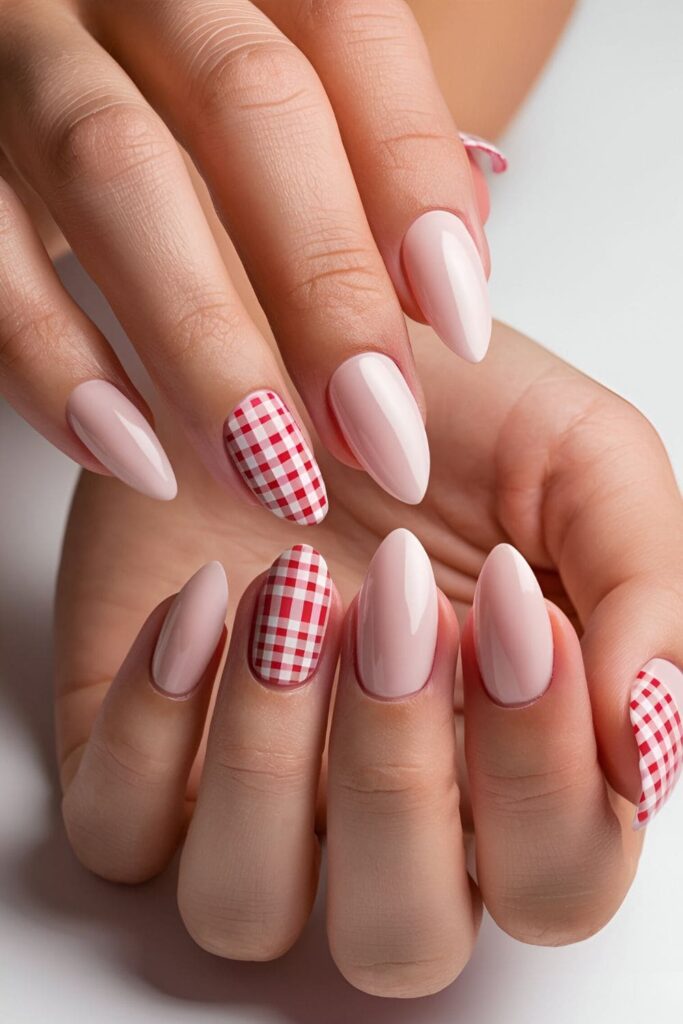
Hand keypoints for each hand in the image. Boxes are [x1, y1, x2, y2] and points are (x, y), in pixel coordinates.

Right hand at [0, 0, 502, 516]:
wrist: (16, 89)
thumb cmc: (167, 110)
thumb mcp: (266, 109)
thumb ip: (356, 161)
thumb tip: (446, 275)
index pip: (346, 33)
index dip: (412, 177)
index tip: (460, 330)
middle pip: (248, 102)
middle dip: (326, 287)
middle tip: (382, 436)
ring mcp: (17, 58)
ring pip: (116, 172)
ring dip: (205, 346)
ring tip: (274, 474)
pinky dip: (58, 367)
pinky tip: (136, 456)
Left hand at [55, 320, 681, 996]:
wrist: (291, 334)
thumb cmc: (438, 408)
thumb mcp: (584, 459)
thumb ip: (646, 589)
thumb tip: (648, 741)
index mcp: (510, 762)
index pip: (556, 878)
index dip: (543, 774)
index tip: (520, 609)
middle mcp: (382, 804)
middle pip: (401, 937)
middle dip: (399, 778)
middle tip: (400, 608)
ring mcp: (252, 789)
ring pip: (247, 906)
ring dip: (269, 762)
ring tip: (293, 588)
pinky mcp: (139, 751)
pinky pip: (120, 829)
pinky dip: (155, 724)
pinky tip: (204, 593)